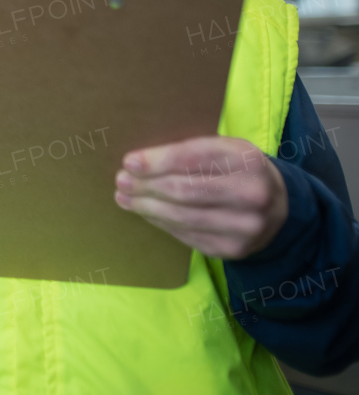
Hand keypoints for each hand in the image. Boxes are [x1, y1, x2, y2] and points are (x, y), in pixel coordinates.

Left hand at [114, 136, 287, 259]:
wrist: (279, 209)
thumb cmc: (238, 170)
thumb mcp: (226, 150)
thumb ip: (191, 151)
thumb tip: (140, 161)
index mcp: (247, 160)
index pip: (192, 159)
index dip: (157, 161)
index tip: (129, 162)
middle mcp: (250, 194)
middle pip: (183, 191)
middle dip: (145, 186)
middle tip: (121, 181)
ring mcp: (243, 226)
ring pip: (181, 217)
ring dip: (146, 206)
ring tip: (125, 197)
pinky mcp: (232, 249)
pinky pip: (186, 235)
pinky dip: (160, 222)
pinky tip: (146, 212)